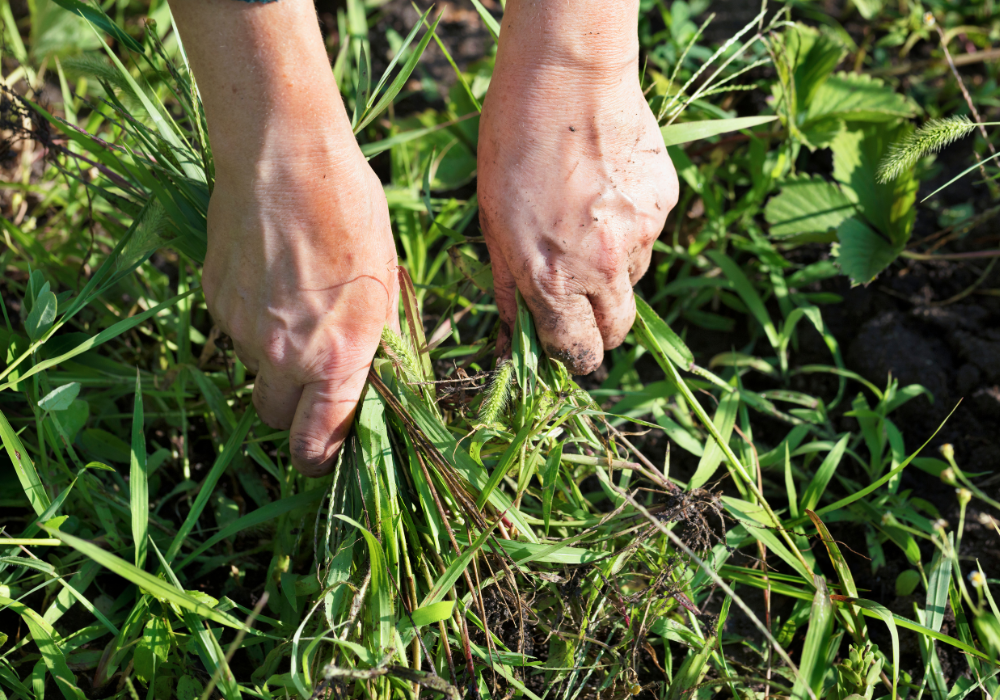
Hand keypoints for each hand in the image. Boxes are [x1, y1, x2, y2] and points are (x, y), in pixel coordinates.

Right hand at [204, 139, 397, 476]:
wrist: (284, 156)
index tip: (325, 453)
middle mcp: (284, 354)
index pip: (318, 443)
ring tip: (296, 303)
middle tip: (313, 377)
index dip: (321, 458)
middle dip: (293, 410)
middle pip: (276, 417)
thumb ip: (376, 342)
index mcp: (337, 356)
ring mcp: (242, 329)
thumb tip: (374, 380)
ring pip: (254, 370)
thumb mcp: (384, 281)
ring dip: (273, 358)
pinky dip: (251, 321)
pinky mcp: (214, 300)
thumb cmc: (351, 213)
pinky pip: (233, 331)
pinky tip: (271, 277)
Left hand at [478, 0, 678, 374]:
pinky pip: (648, 234)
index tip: (569, 350)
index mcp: (552, 279)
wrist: (567, 77)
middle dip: (600, 329)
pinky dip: (630, 226)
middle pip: (617, 330)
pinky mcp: (664, 203)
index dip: (573, 357)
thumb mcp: (491, 222)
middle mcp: (603, 267)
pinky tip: (606, 190)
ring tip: (585, 221)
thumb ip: (508, 285)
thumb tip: (512, 333)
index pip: (578, 351)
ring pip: (633, 278)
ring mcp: (640, 234)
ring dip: (613, 270)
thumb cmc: (512, 145)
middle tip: (581, 304)